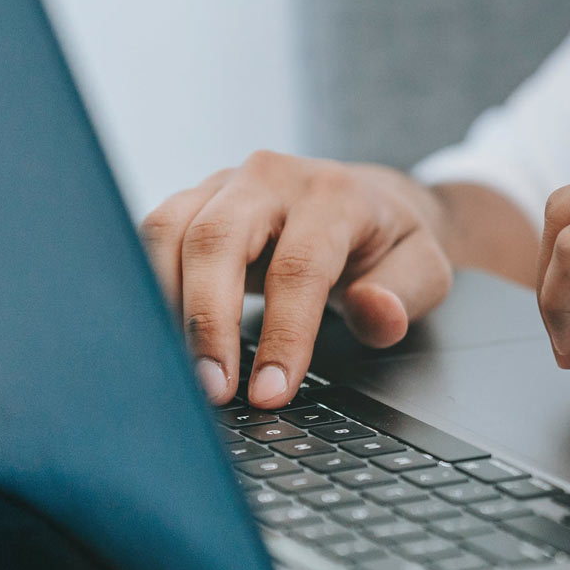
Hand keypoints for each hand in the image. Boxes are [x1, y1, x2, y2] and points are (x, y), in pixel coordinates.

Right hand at [139, 152, 453, 407]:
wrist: (368, 200)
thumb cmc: (389, 242)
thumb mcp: (424, 268)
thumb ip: (404, 293)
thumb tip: (376, 312)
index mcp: (334, 194)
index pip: (300, 266)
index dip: (284, 333)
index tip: (271, 391)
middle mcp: (271, 178)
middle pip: (218, 239)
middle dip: (208, 322)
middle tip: (212, 391)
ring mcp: (224, 184)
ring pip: (169, 232)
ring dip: (163, 306)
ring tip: (175, 371)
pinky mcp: (192, 201)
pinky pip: (151, 237)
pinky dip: (145, 287)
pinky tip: (156, 336)